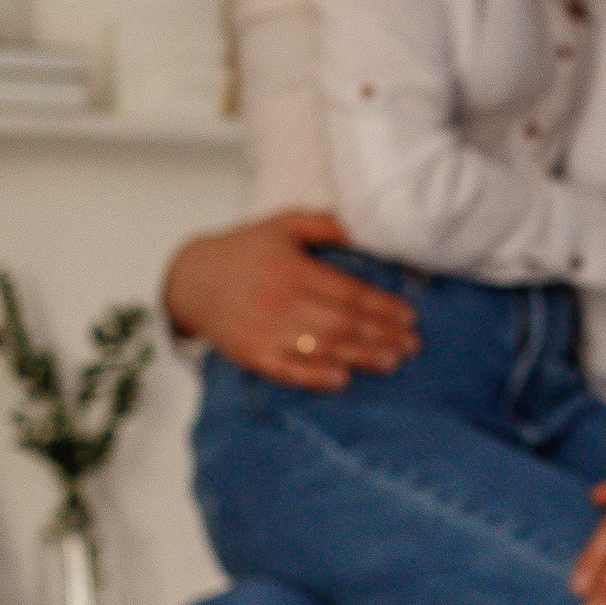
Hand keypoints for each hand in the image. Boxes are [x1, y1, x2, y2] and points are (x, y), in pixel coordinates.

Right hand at [162, 211, 417, 390]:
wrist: (192, 279)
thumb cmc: (246, 250)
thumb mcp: (284, 225)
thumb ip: (325, 225)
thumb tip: (367, 228)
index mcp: (292, 269)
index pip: (348, 293)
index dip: (382, 307)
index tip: (410, 316)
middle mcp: (279, 301)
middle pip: (341, 324)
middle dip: (382, 336)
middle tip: (412, 346)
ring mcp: (264, 331)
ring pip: (321, 348)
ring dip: (360, 358)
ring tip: (392, 362)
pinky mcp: (250, 354)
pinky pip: (287, 370)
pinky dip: (315, 377)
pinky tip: (342, 379)